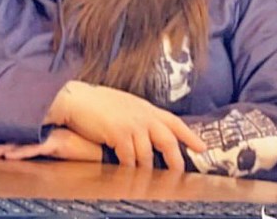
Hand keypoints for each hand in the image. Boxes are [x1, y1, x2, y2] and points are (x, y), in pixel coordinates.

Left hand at [0, 128, 101, 161]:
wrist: (102, 140)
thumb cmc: (82, 141)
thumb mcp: (59, 142)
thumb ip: (44, 141)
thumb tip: (27, 145)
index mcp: (39, 131)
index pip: (12, 135)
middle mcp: (40, 132)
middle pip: (10, 138)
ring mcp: (47, 136)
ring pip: (17, 143)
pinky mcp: (56, 142)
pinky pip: (35, 148)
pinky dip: (21, 152)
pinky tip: (9, 155)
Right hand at [44, 80, 206, 169]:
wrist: (75, 99)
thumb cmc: (95, 102)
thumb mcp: (124, 105)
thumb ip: (139, 116)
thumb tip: (148, 131)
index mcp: (146, 108)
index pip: (174, 122)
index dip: (189, 136)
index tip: (202, 148)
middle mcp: (143, 115)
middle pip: (168, 142)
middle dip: (175, 161)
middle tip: (178, 174)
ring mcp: (133, 124)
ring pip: (147, 156)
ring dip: (144, 169)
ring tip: (142, 178)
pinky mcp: (120, 134)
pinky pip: (129, 159)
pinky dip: (127, 167)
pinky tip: (124, 170)